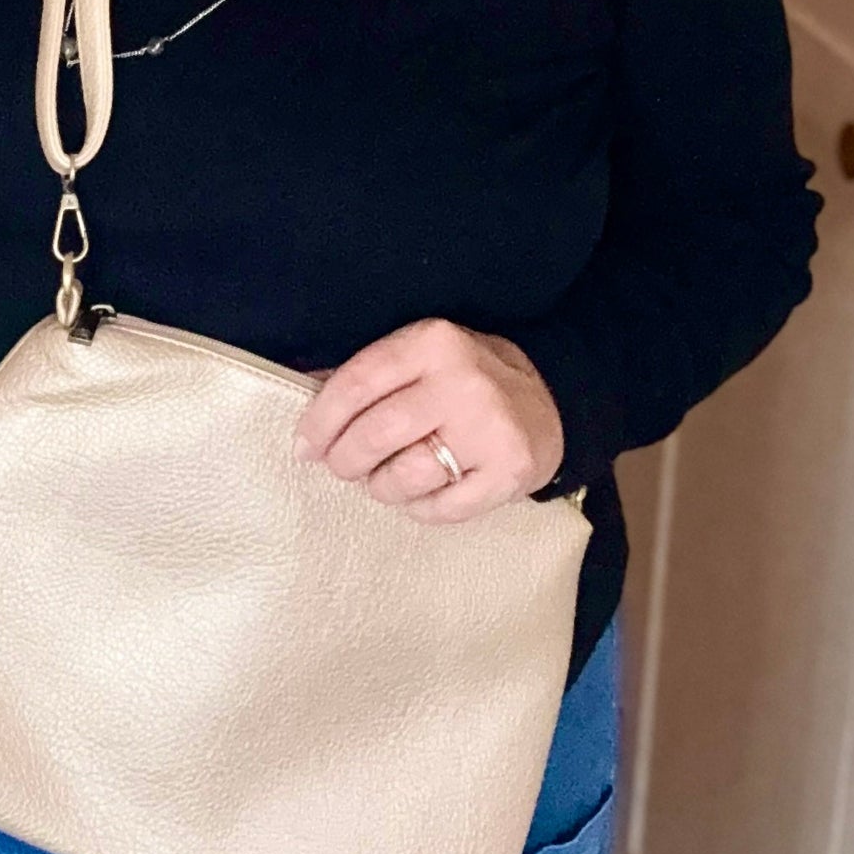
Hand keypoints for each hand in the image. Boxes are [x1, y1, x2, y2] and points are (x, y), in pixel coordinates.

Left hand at [291, 318, 564, 522]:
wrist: (548, 398)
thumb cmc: (464, 378)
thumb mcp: (419, 355)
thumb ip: (366, 374)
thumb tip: (305, 395)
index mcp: (432, 344)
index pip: (357, 384)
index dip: (320, 421)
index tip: (304, 446)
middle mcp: (462, 383)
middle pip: (375, 434)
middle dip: (344, 459)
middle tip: (340, 467)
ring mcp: (489, 430)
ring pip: (405, 477)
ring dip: (380, 487)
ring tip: (382, 480)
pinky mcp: (509, 473)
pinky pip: (441, 509)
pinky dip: (418, 508)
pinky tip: (418, 494)